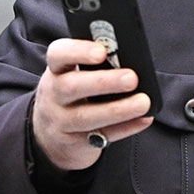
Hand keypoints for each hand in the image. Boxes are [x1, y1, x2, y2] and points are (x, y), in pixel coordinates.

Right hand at [32, 38, 154, 170]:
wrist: (49, 137)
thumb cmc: (73, 95)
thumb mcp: (75, 75)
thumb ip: (97, 66)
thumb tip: (133, 58)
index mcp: (56, 71)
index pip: (58, 54)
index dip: (79, 51)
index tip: (102, 52)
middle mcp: (53, 95)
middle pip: (72, 87)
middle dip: (104, 82)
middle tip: (132, 79)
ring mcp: (60, 121)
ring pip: (85, 116)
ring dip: (118, 110)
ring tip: (143, 102)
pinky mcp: (74, 143)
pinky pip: (102, 137)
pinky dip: (126, 128)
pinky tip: (144, 119)